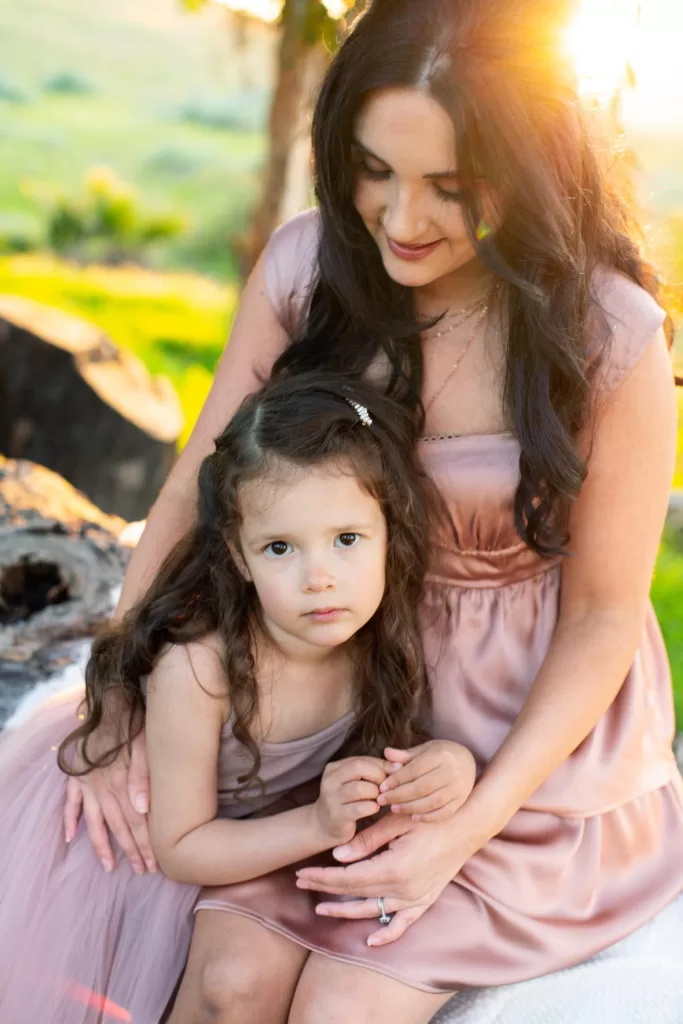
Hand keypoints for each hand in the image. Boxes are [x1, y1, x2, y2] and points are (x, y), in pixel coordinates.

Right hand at [63, 726, 155, 874]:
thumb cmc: (131, 721)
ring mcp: (87, 784)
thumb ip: (143, 776)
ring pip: (96, 822)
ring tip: (109, 866)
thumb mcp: (144, 743)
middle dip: (132, 851)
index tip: (154, 863)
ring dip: (103, 845)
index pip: (137, 821)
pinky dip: (69, 820)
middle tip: (142, 871)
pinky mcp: (76, 776)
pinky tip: (70, 838)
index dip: (146, 844)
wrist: (107, 701)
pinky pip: (70, 803)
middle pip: (120, 826)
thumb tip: (144, 808)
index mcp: (122, 782)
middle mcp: (103, 788)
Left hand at [297, 803, 485, 946]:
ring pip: (372, 910)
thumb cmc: (430, 817)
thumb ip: (366, 840)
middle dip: (326, 888)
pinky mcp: (425, 900)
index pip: (348, 877)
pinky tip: (371, 940)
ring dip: (345, 910)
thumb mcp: (396, 821)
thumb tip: (337, 855)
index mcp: (394, 868)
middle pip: (355, 893)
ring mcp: (416, 898)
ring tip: (322, 908)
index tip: (302, 872)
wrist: (467, 826)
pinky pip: (403, 923)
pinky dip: (387, 933)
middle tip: (302, 882)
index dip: (323, 876)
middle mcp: (404, 889)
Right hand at [314, 755, 386, 845]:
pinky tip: (374, 809)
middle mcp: (330, 780)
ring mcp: (331, 798)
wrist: (323, 826)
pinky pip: (361, 808)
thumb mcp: (355, 782)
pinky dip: (372, 807)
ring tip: (379, 799)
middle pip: (359, 768)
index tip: (393, 774)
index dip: (381, 765)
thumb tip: (399, 765)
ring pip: (361, 788)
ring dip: (376, 793)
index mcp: (334, 768)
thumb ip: (373, 770)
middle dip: (378, 776)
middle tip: (385, 787)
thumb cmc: (346, 801)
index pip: (362, 759)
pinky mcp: (337, 816)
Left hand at [377, 739, 476, 820]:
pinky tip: (413, 817)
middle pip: (422, 787)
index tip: (382, 787)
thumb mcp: (425, 749)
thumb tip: (386, 753)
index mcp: (441, 755)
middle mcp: (452, 771)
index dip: (397, 779)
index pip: (415, 769)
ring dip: (411, 807)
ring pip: (432, 802)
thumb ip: (405, 754)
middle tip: (382, 800)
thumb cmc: (441, 754)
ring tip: (394, 809)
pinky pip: (444, 813)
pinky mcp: (461, 801)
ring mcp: (458, 788)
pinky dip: (428, 817)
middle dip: (399, 795)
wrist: (468, 761)